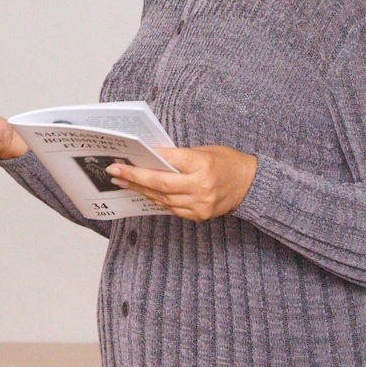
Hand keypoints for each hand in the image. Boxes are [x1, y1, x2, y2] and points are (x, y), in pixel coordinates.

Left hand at [107, 145, 257, 221]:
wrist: (251, 184)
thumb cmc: (226, 161)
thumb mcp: (204, 151)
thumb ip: (179, 157)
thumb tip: (150, 159)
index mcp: (202, 164)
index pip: (168, 161)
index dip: (145, 160)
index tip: (125, 158)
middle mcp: (201, 186)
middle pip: (160, 183)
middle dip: (134, 177)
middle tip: (114, 172)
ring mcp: (200, 203)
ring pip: (163, 198)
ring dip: (141, 190)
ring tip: (123, 182)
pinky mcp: (199, 215)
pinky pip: (172, 209)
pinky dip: (157, 200)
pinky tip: (144, 192)